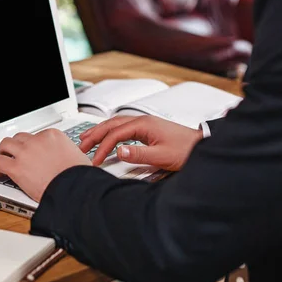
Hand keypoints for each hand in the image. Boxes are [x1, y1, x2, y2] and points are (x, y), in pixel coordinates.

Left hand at [0, 130, 91, 201]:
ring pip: (5, 145)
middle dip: (17, 146)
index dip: (32, 145)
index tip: (31, 152)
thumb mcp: (77, 156)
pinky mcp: (17, 168)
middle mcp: (37, 141)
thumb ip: (67, 153)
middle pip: (20, 138)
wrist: (74, 188)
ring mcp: (25, 153)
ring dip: (4, 152)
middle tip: (15, 154)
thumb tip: (68, 158)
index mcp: (53, 136)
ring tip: (3, 160)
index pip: (37, 135)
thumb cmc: (79, 176)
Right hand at [79, 115, 202, 170]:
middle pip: (111, 125)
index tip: (95, 160)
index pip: (115, 135)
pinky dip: (111, 132)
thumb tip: (118, 151)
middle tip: (81, 146)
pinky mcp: (148, 129)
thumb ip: (139, 154)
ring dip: (100, 131)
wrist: (201, 145)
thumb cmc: (185, 150)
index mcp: (143, 125)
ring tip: (87, 139)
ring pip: (116, 124)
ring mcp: (145, 124)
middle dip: (94, 135)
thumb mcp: (161, 156)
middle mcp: (142, 121)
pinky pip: (123, 127)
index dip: (102, 148)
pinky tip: (108, 137)